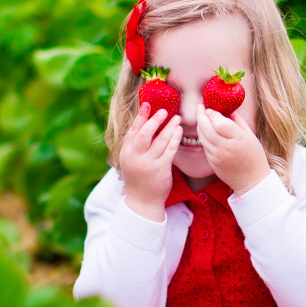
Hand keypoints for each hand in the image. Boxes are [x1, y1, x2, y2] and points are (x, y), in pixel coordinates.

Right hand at [119, 102, 182, 220]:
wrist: (142, 202)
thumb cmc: (138, 179)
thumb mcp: (130, 162)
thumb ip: (135, 146)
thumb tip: (144, 125)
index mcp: (126, 153)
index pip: (133, 131)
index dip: (140, 117)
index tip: (147, 104)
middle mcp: (135, 157)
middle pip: (144, 134)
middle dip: (154, 120)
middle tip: (164, 110)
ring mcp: (148, 164)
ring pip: (160, 140)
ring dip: (169, 127)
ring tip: (176, 118)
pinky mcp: (160, 169)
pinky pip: (170, 150)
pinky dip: (175, 139)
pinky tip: (179, 131)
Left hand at [196, 105, 269, 194]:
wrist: (251, 181)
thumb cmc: (253, 156)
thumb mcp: (250, 135)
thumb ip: (237, 121)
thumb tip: (226, 109)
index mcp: (238, 139)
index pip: (219, 122)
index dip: (212, 114)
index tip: (211, 109)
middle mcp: (225, 147)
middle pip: (206, 128)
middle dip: (200, 115)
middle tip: (199, 107)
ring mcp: (217, 156)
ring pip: (202, 137)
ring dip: (200, 125)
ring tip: (201, 118)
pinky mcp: (212, 162)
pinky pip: (204, 146)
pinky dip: (203, 136)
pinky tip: (206, 131)